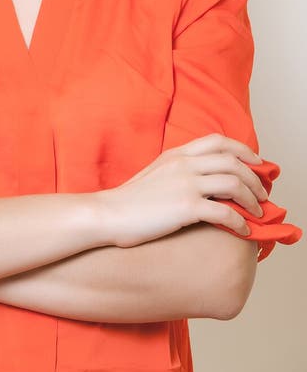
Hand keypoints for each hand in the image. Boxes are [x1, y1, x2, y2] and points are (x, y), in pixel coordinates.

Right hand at [96, 133, 268, 247]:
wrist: (108, 214)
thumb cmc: (129, 200)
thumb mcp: (156, 173)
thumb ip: (178, 169)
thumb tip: (201, 178)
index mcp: (177, 154)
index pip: (219, 141)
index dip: (243, 150)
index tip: (256, 163)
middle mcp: (184, 164)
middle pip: (233, 161)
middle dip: (255, 178)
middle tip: (263, 193)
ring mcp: (186, 184)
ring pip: (235, 183)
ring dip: (253, 199)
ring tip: (257, 212)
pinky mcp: (186, 208)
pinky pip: (225, 211)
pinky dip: (240, 221)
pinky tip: (243, 230)